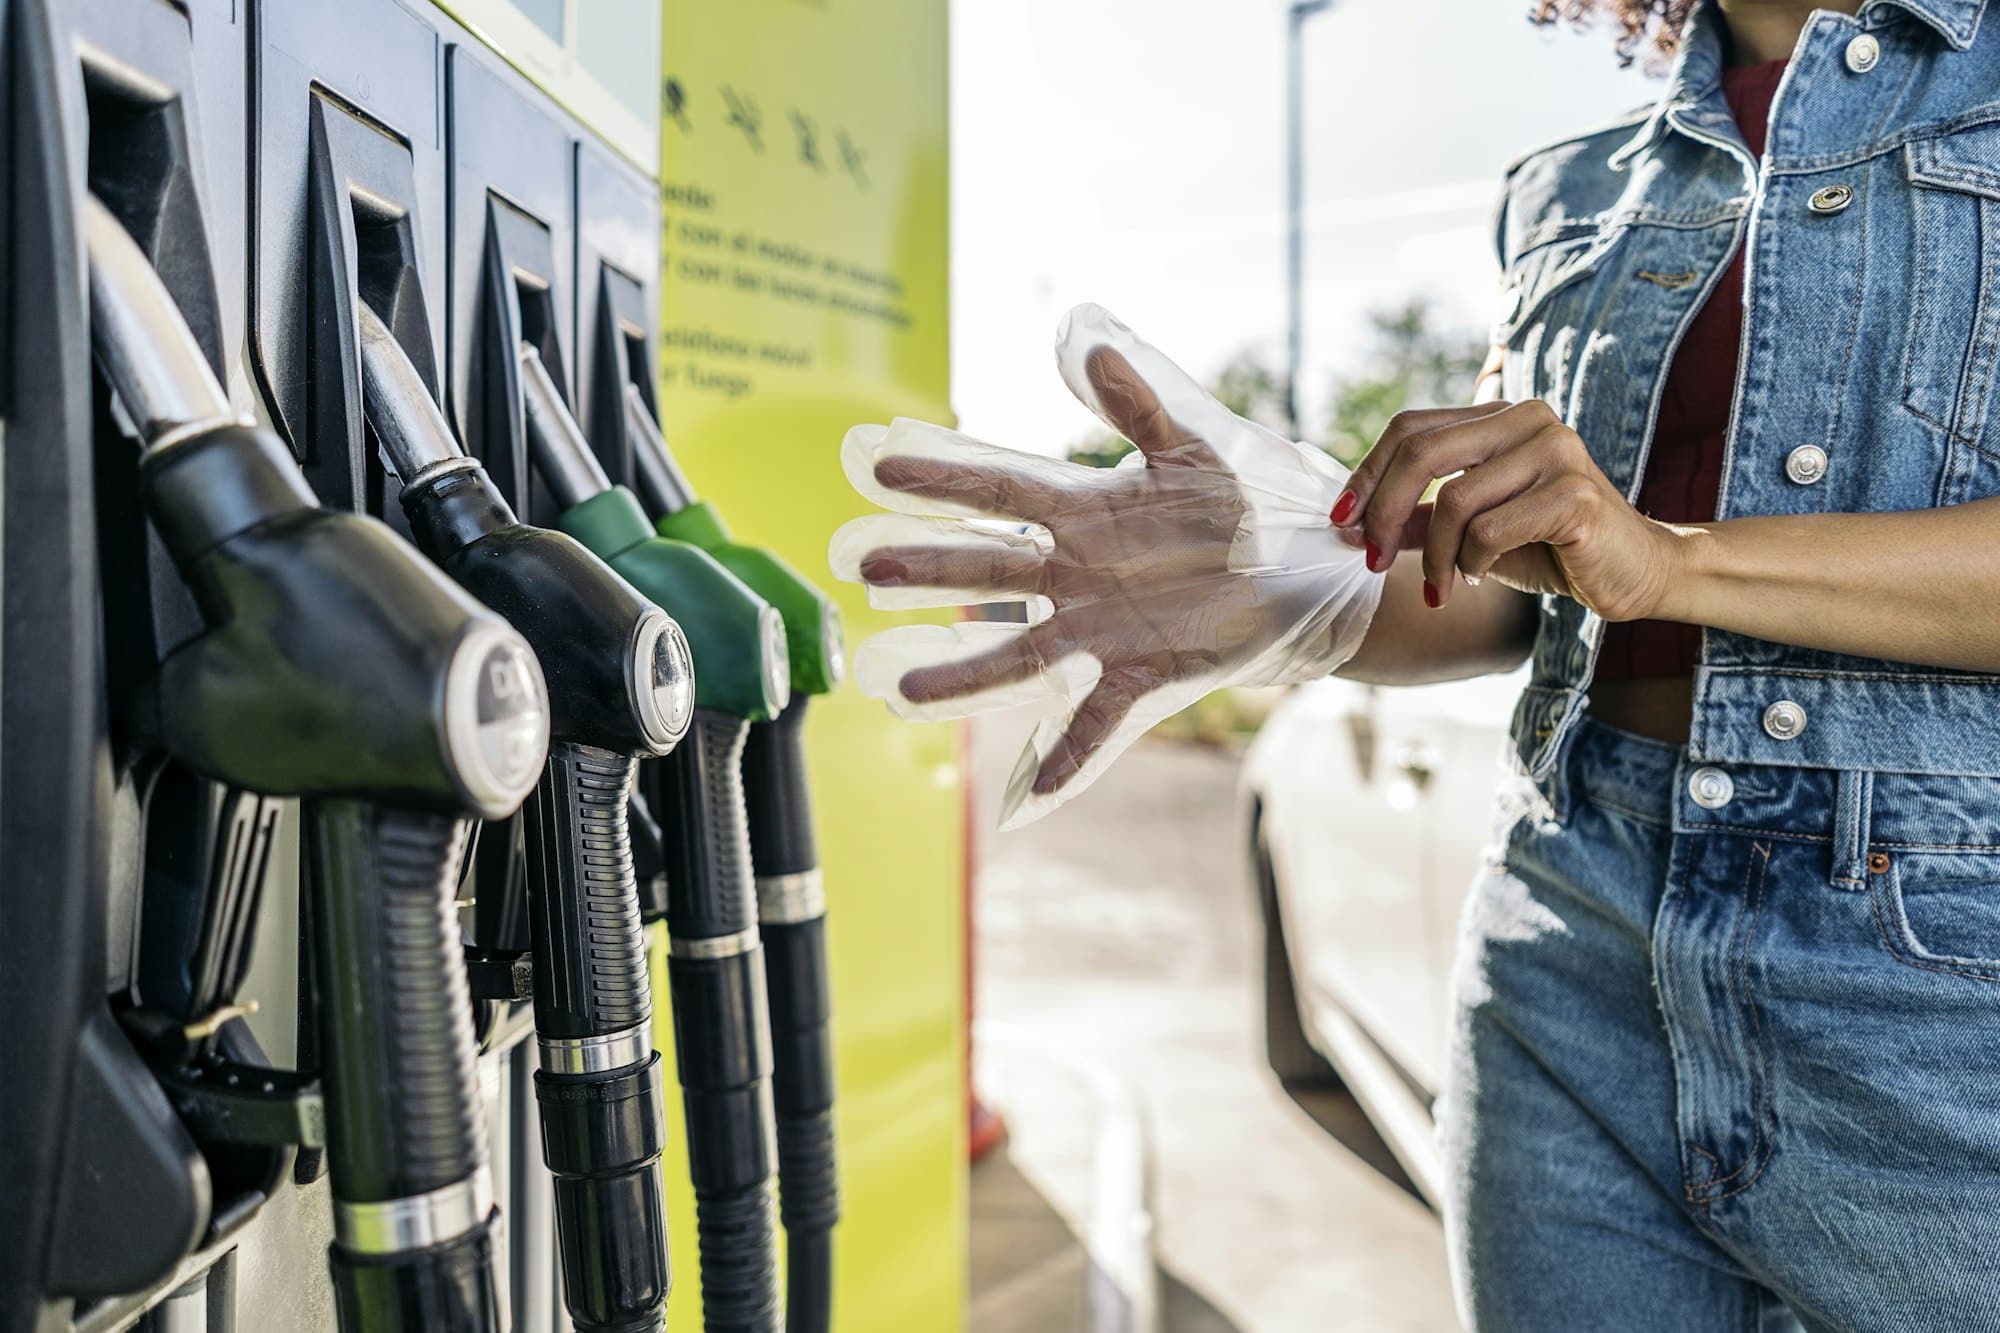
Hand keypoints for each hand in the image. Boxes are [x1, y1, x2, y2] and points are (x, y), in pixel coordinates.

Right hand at [831, 304, 1380, 826]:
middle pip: (992, 572)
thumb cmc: (1238, 509)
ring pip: (1022, 655)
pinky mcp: (1146, 673)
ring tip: (903, 686)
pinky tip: (1037, 791)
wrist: (1297, 571)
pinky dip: (1071, 755)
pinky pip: (1100, 718)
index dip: (944, 480)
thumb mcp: (1192, 449)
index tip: (879, 466)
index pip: (1001, 493)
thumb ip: (1137, 404)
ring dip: (965, 674)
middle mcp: (1078, 575)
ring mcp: (1104, 629)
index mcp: (1085, 513)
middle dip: (930, 569)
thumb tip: (1087, 341)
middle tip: (863, 567)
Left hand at [1334, 400, 1682, 620]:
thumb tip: (1352, 524)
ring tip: (1443, 585)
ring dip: (1436, 556)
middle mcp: (1528, 419)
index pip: (1410, 427)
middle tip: (1372, 560)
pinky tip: (1480, 579)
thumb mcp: (1472, 529)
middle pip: (1421, 453)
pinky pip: (1491, 530)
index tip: (1341, 522)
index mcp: (1500, 416)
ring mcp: (1556, 451)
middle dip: (1383, 513)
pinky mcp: (1575, 495)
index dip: (1366, 474)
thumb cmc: (1550, 547)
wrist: (1634, 572)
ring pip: (1454, 501)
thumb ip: (1421, 518)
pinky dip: (1472, 564)